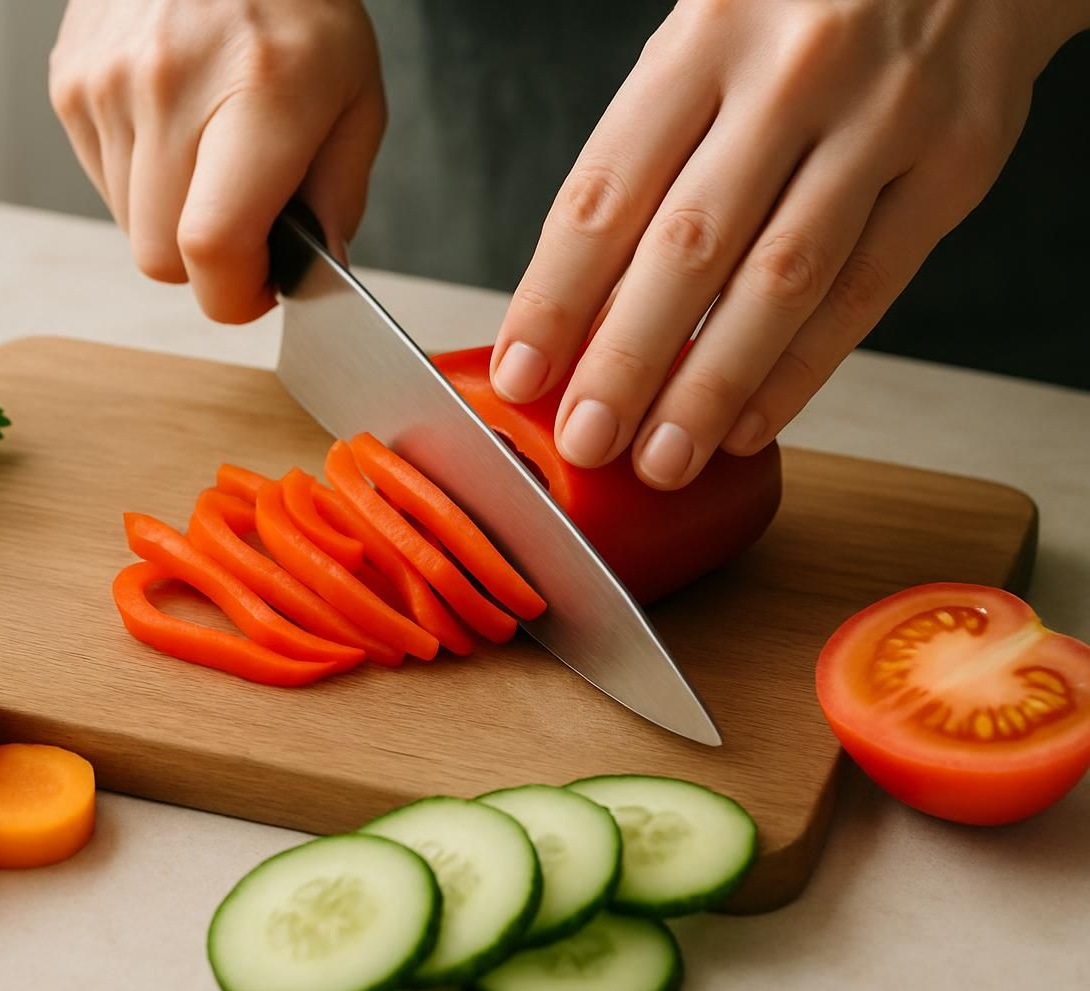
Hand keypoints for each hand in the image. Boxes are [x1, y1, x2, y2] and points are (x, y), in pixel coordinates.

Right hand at [49, 0, 384, 323]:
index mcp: (256, 94)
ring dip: (172, 218)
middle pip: (160, 257)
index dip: (235, 294)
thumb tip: (311, 270)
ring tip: (210, 154)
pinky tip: (175, 125)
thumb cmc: (297, 5)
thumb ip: (338, 196)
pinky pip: (102, 178)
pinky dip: (141, 177)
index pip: (210, 247)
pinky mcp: (69, 80)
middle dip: (207, 263)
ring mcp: (106, 82)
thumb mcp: (356, 97)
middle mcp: (168, 86)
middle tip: (246, 224)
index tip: (259, 287)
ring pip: (128, 225)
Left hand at [490, 0, 1089, 489]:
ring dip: (710, 386)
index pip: (605, 191)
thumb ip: (653, 153)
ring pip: (780, 282)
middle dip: (625, 362)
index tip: (522, 373)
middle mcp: (790, 74)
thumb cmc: (807, 5)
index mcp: (702, 38)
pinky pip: (868, 289)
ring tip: (662, 458)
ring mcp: (882, 119)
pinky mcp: (956, 163)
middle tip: (587, 440)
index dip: (555, 296)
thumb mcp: (708, 42)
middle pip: (687, 247)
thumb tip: (588, 304)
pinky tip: (749, 423)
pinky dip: (802, 369)